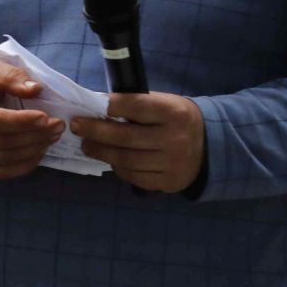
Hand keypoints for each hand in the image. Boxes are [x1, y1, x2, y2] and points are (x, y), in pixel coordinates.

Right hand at [0, 60, 63, 179]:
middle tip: (58, 125)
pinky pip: (4, 172)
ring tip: (53, 135)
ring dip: (35, 148)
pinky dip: (26, 164)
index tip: (45, 116)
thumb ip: (9, 75)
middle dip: (36, 134)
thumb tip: (35, 89)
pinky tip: (40, 151)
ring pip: (7, 158)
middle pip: (3, 141)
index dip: (19, 121)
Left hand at [70, 92, 205, 192]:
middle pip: (125, 137)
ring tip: (86, 145)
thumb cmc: (176, 120)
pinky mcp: (168, 181)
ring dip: (100, 151)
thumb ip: (137, 105)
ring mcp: (172, 162)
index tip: (89, 105)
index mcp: (173, 112)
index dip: (111, 106)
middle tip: (76, 126)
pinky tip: (109, 159)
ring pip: (126, 159)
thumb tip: (97, 105)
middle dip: (95, 131)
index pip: (136, 107)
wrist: (210, 147)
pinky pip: (134, 176)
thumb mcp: (165, 104)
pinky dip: (118, 167)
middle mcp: (174, 138)